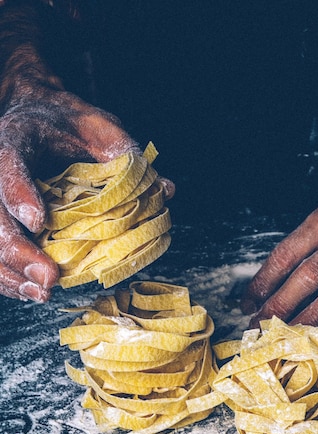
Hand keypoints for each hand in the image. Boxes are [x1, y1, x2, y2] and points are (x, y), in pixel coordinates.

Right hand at [0, 87, 174, 301]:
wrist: (38, 119)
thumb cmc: (66, 123)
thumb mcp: (96, 124)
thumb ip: (122, 150)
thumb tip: (164, 189)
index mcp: (17, 139)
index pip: (8, 164)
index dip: (20, 194)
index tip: (38, 221)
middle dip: (17, 249)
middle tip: (48, 277)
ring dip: (11, 272)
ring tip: (41, 293)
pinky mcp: (5, 221)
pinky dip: (10, 277)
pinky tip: (32, 292)